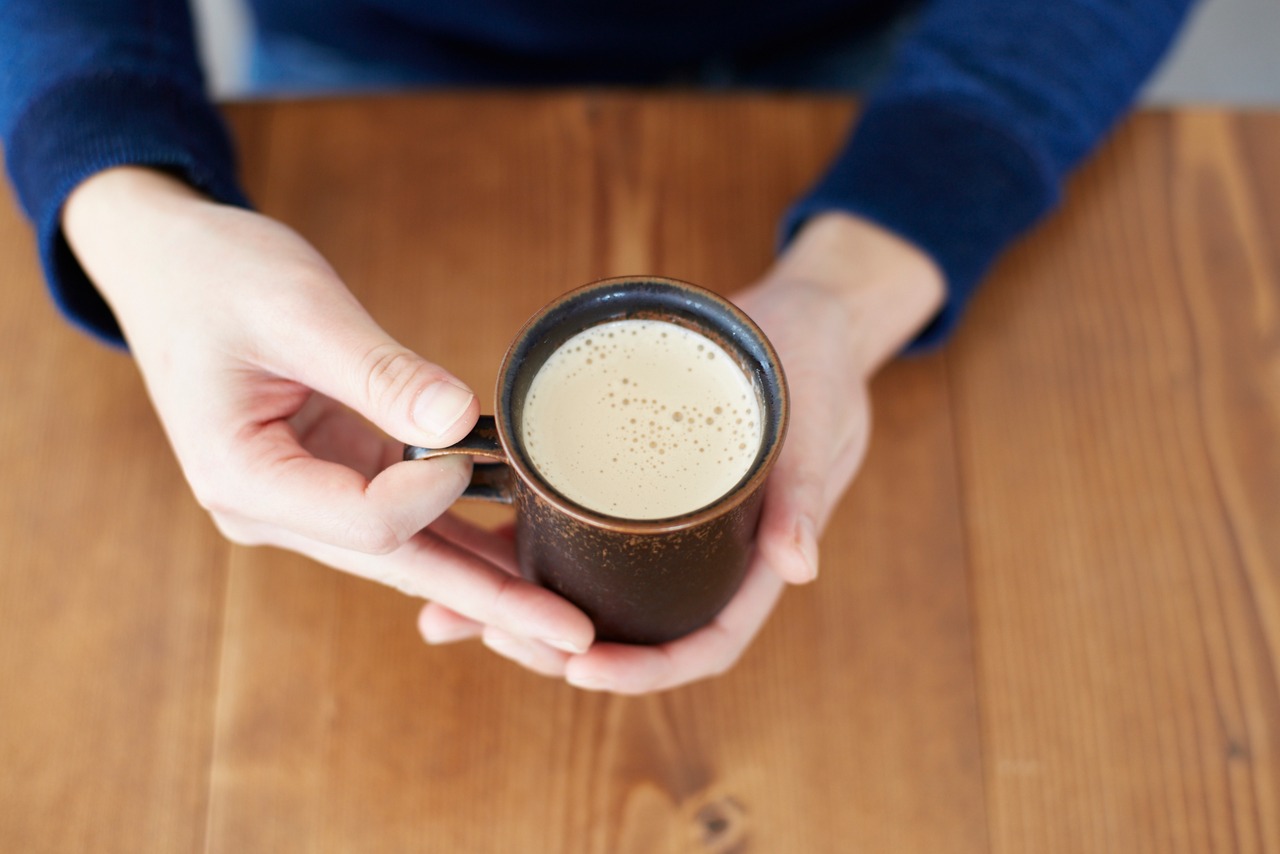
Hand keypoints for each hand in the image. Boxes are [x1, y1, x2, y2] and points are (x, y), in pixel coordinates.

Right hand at [62, 167, 594, 652]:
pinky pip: (412, 521)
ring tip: (567, 619)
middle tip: (574, 637)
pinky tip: (526, 558)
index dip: (432, 492)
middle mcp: (275, 509)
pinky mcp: (336, 478)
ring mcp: (307, 500)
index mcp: (244, 477)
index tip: (468, 446)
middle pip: (401, 565)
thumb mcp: (296, 309)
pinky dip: (467, 537)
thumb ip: (377, 371)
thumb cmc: (215, 276)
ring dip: (490, 584)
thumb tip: (457, 420)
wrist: (170, 266)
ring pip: (413, 555)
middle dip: (492, 602)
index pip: (365, 521)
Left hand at [421, 213, 944, 689]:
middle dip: (576, 651)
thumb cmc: (820, 373)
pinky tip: (484, 545)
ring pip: (611, 591)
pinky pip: (593, 530)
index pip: (705, 643)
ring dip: (547, 611)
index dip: (648, 669)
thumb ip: (805, 496)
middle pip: (644, 630)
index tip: (582, 672)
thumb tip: (799, 568)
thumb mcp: (817, 426)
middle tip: (502, 640)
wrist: (806, 321)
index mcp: (756, 560)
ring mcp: (676, 524)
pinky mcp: (644, 489)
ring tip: (472, 616)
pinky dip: (544, 549)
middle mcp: (712, 554)